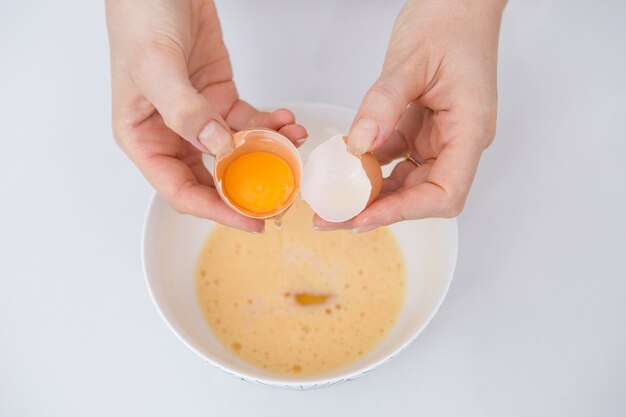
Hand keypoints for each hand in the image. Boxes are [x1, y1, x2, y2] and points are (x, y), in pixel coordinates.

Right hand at [106, 0, 306, 231]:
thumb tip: (216, 146)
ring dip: (267, 152)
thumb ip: (184, 111)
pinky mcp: (219, 99)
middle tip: (283, 195)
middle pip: (212, 179)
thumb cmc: (140, 18)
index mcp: (143, 138)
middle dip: (248, 189)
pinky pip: (249, 123)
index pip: (180, 191)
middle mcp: (170, 134)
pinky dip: (270, 126)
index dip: (217, 211)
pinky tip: (287, 121)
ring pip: (236, 151)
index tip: (251, 221)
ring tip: (292, 143)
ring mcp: (198, 118)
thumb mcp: (156, 66)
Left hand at [315, 0, 504, 231]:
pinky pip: (397, 159)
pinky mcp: (424, 129)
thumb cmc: (449, 20)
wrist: (459, 1)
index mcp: (469, 130)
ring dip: (371, 195)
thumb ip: (383, 104)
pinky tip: (344, 171)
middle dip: (377, 211)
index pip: (444, 192)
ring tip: (332, 203)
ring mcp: (442, 137)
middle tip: (331, 219)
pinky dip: (371, 168)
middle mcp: (459, 141)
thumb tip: (356, 147)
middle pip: (421, 196)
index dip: (404, 212)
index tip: (363, 217)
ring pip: (407, 182)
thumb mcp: (409, 61)